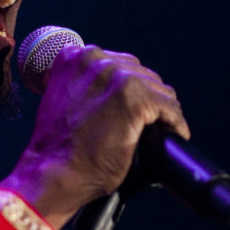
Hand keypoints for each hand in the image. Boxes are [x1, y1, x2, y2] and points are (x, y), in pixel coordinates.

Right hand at [0, 45, 189, 229]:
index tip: (133, 108)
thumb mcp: (63, 99)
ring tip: (162, 129)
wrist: (54, 172)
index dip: (131, 87)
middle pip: (142, 74)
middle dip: (148, 98)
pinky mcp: (136, 100)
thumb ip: (84, 85)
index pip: (120, 64)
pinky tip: (174, 135)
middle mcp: (96, 60)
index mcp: (75, 56)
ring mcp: (117, 78)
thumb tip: (111, 92)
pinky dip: (175, 123)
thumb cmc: (57, 146)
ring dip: (163, 111)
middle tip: (149, 123)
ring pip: (159, 90)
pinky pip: (170, 109)